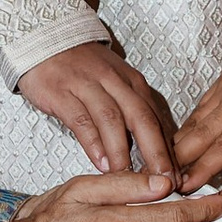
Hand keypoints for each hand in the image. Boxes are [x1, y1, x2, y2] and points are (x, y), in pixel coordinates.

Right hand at [21, 40, 177, 176]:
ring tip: (128, 176)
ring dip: (122, 150)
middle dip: (155, 152)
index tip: (177, 177)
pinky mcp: (62, 92)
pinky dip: (92, 142)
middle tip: (164, 181)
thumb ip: (133, 112)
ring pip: (112, 119)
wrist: (44, 40)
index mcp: (133, 83)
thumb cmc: (84, 70)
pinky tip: (100, 162)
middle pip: (141, 118)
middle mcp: (115, 82)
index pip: (156, 118)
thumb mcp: (116, 84)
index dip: (168, 150)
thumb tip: (156, 150)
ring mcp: (88, 85)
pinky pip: (81, 119)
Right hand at [176, 36, 221, 188]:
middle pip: (203, 134)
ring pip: (197, 120)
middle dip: (182, 160)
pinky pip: (202, 105)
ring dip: (180, 144)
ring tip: (164, 166)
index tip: (189, 186)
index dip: (206, 168)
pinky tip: (179, 140)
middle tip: (166, 182)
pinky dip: (189, 124)